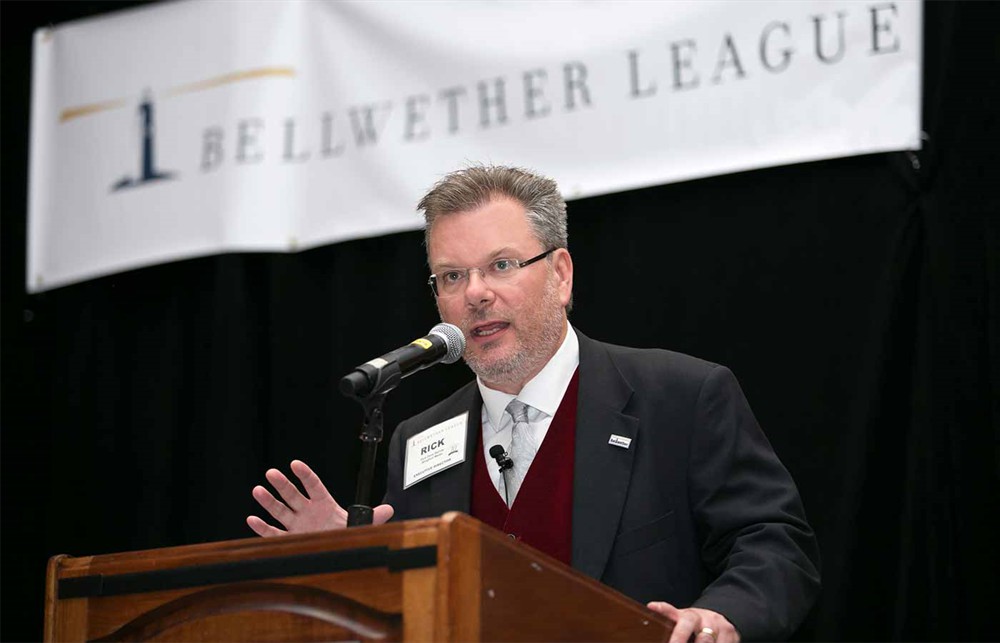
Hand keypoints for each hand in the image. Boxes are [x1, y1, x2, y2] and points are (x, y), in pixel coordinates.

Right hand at [247, 459, 393, 536]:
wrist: (337, 551)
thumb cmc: (346, 534)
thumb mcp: (361, 525)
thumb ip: (374, 516)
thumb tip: (390, 509)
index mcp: (324, 503)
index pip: (314, 485)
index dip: (305, 475)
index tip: (295, 464)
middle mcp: (308, 511)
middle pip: (293, 495)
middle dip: (282, 485)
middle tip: (272, 473)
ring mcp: (297, 524)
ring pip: (280, 511)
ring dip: (269, 501)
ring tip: (258, 490)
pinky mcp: (290, 539)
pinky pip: (274, 533)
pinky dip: (262, 528)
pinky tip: (252, 519)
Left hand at [647, 602, 738, 642]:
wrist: (718, 617)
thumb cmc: (693, 621)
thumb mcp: (680, 616)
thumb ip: (667, 613)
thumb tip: (652, 606)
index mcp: (691, 616)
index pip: (685, 623)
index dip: (679, 637)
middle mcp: (708, 621)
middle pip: (704, 639)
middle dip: (690, 642)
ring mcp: (722, 630)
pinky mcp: (734, 638)